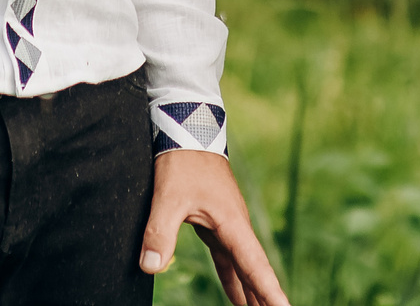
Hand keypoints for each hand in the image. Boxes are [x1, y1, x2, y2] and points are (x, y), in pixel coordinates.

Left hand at [142, 151, 288, 305]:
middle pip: (255, 272)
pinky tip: (238, 299)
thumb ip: (160, 230)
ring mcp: (228, 227)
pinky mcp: (215, 224)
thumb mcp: (168, 195)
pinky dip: (235, 282)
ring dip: (253, 294)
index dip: (268, 291)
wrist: (188, 130)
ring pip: (244, 269)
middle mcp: (236, 228)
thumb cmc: (183, 160)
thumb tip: (151, 266)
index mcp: (232, 223)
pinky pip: (230, 261)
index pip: (255, 266)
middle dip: (265, 299)